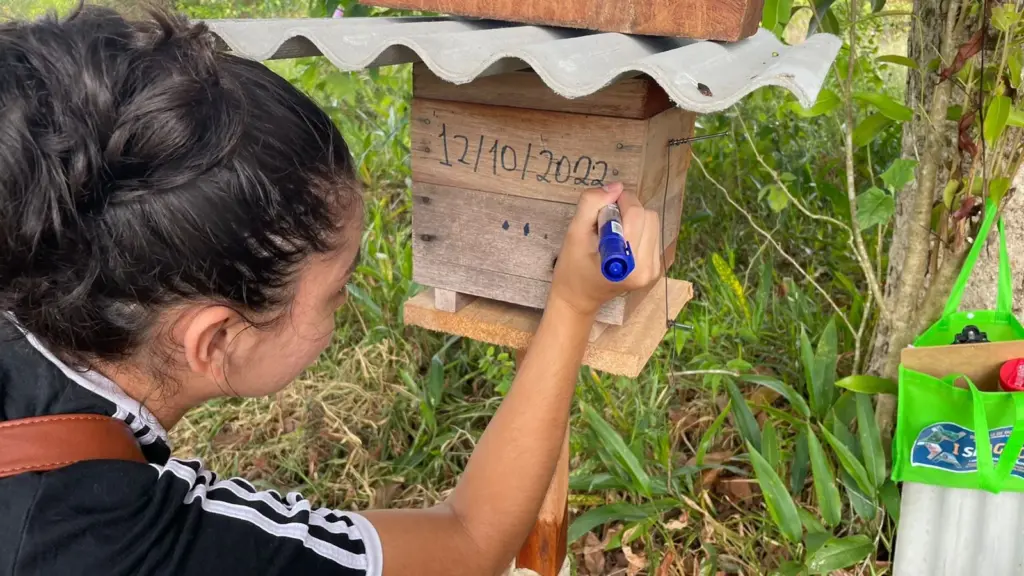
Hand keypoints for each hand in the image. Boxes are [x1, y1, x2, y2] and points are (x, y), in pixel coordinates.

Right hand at [550, 182, 662, 317]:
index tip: (602, 208)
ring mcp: (653, 270)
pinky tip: (620, 242)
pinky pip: (652, 234)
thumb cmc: (572, 269)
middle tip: (605, 222)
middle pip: (648, 216)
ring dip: (633, 219)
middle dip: (627, 210)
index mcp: (627, 263)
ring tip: (612, 234)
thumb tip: (615, 187)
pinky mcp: (655, 269)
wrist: (578, 298)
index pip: (636, 214)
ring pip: (653, 223)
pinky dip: (637, 231)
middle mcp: (646, 268)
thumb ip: (591, 204)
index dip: (619, 201)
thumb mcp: (574, 233)